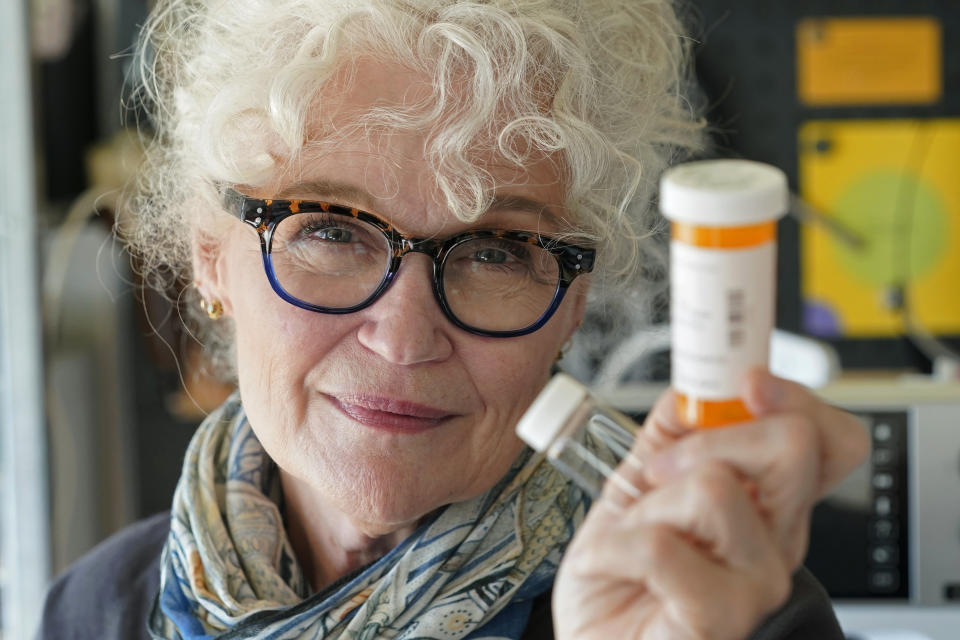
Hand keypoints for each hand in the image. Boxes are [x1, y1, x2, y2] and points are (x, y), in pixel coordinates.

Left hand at [552, 370, 868, 638]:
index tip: (748, 380)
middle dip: (708, 438)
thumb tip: (693, 387)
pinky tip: (611, 565)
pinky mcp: (722, 616)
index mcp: (767, 500)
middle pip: (792, 445)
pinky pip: (661, 545)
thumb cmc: (620, 568)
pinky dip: (612, 547)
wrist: (592, 633)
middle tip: (658, 470)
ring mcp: (758, 580)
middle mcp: (778, 538)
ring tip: (630, 536)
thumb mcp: (640, 481)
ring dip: (645, 505)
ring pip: (714, 488)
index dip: (798, 399)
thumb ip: (671, 432)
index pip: (830, 439)